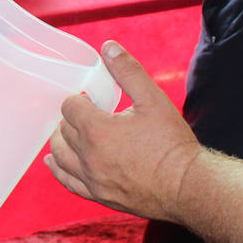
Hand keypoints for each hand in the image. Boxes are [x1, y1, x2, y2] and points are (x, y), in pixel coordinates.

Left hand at [44, 41, 201, 221]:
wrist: (188, 187)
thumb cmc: (173, 144)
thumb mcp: (153, 100)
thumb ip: (128, 72)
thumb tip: (108, 47)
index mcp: (97, 130)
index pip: (70, 107)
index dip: (79, 100)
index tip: (92, 101)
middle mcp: (88, 156)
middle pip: (64, 130)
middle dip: (73, 118)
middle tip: (89, 114)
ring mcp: (91, 179)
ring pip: (60, 155)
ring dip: (62, 140)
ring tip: (71, 132)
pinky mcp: (98, 195)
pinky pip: (67, 181)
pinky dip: (58, 169)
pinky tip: (54, 161)